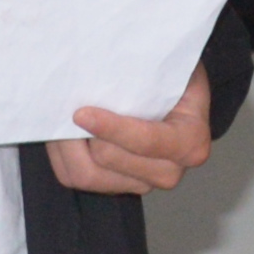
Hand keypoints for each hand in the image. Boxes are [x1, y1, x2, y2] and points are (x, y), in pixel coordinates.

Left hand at [52, 68, 211, 195]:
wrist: (174, 93)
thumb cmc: (172, 76)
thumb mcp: (172, 66)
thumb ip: (152, 73)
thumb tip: (110, 68)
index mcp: (191, 142)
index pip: (147, 141)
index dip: (112, 129)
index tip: (82, 113)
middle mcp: (169, 171)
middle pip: (109, 159)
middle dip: (82, 134)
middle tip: (67, 107)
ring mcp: (141, 183)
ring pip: (87, 175)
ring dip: (68, 146)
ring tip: (62, 120)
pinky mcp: (115, 186)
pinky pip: (75, 177)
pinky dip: (63, 156)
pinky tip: (65, 132)